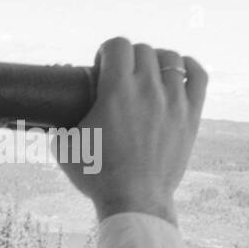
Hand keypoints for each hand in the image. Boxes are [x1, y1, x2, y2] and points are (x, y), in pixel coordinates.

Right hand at [52, 37, 206, 224]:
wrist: (135, 202)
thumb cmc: (97, 176)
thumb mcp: (65, 146)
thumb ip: (57, 123)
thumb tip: (49, 110)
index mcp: (117, 91)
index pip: (117, 45)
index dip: (106, 51)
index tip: (102, 68)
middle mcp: (148, 90)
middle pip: (143, 50)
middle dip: (128, 58)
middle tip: (121, 77)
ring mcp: (173, 102)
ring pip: (171, 58)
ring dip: (157, 61)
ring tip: (148, 75)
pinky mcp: (190, 117)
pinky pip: (198, 76)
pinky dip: (189, 67)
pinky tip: (178, 71)